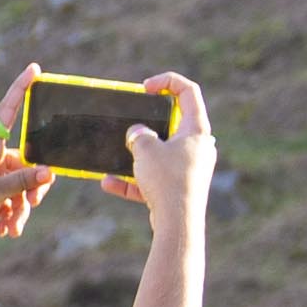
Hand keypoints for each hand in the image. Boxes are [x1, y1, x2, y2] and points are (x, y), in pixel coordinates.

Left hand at [0, 74, 58, 247]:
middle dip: (32, 187)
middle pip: (25, 161)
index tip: (34, 68)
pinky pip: (8, 196)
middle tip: (33, 204)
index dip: (22, 88)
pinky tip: (6, 231)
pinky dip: (10, 213)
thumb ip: (23, 181)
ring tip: (12, 229)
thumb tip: (49, 172)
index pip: (10, 109)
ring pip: (18, 183)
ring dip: (20, 207)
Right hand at [122, 74, 219, 235]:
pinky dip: (132, 180)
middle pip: (174, 123)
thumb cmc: (167, 181)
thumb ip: (139, 134)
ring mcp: (188, 169)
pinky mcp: (178, 189)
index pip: (188, 92)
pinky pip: (153, 179)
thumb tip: (137, 135)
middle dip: (148, 121)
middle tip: (132, 120)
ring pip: (161, 153)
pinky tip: (108, 183)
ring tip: (117, 154)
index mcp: (197, 130)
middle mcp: (197, 148)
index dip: (168, 81)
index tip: (146, 88)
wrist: (178, 224)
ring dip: (137, 154)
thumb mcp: (146, 149)